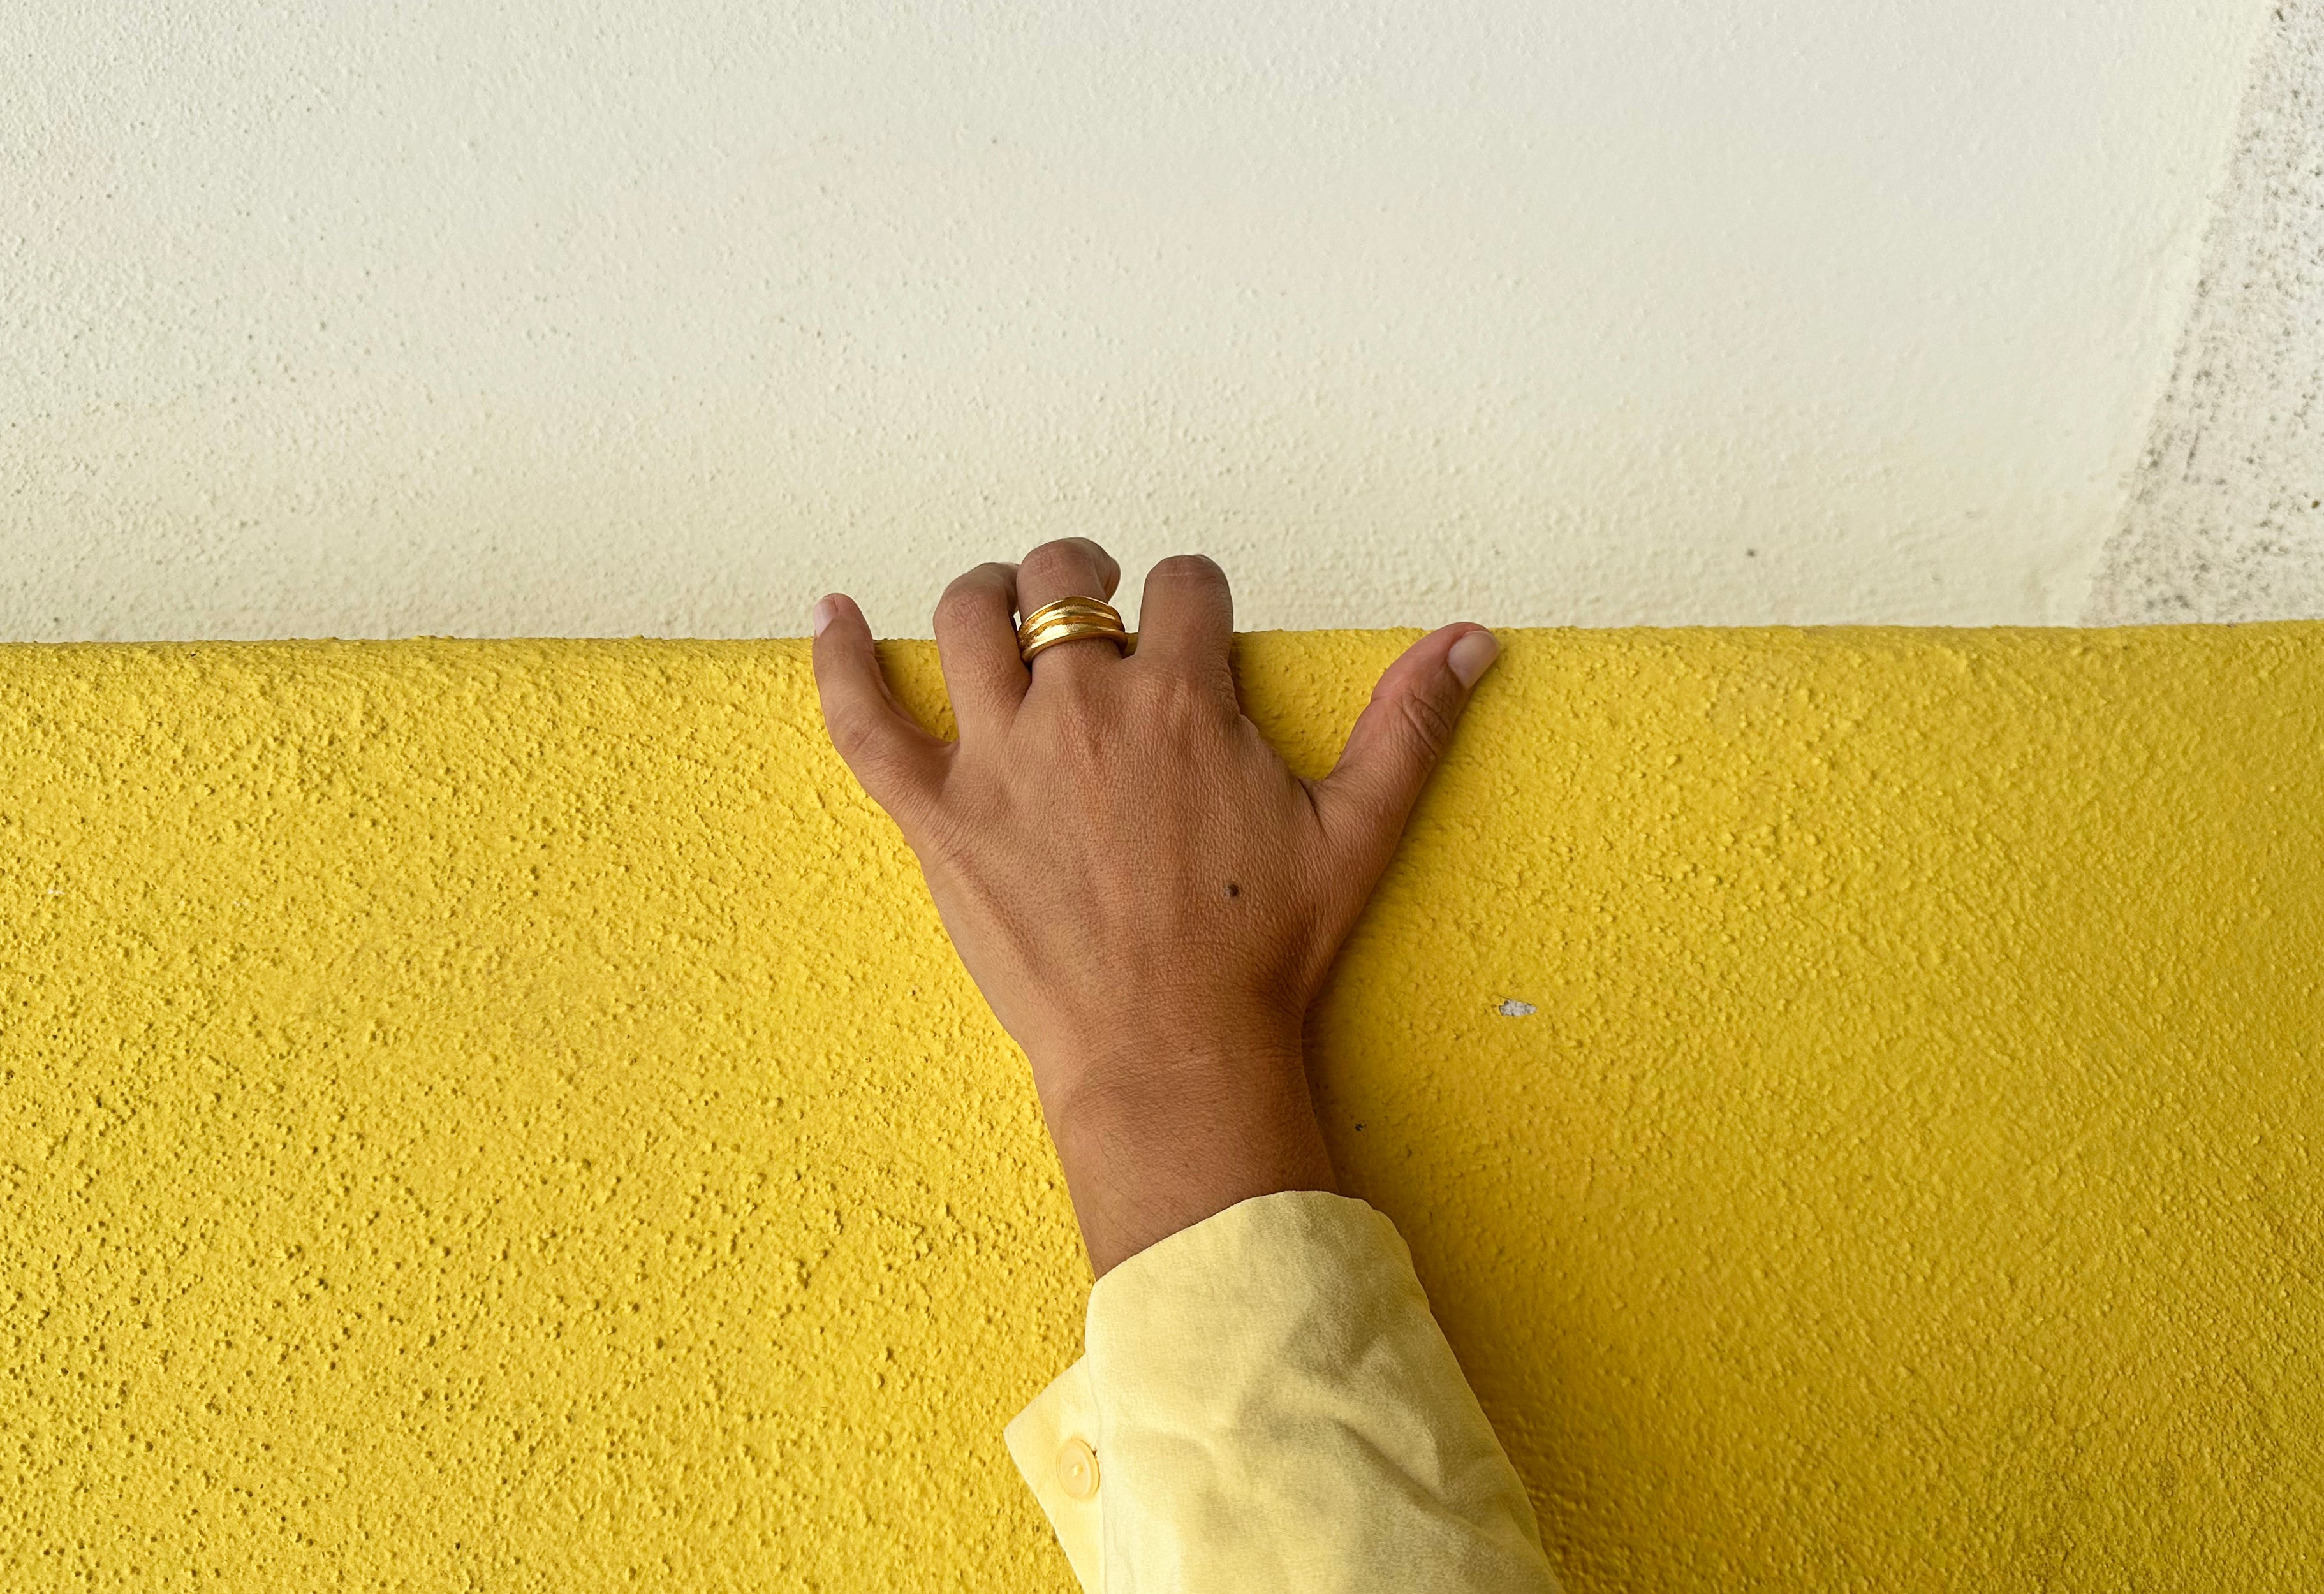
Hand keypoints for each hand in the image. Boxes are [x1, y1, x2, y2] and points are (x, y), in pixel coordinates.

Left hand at [812, 539, 1497, 1274]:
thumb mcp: (1356, 832)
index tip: (1191, 624)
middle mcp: (1084, 706)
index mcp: (1184, 698)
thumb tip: (1471, 640)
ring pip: (967, 619)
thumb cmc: (1262, 952)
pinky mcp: (937, 816)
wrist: (1171, 1052)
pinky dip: (838, 659)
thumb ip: (1409, 725)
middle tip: (1092, 605)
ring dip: (984, 594)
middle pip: (1063, 579)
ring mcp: (999, 757)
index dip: (1190, 593)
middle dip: (1081, 574)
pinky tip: (831, 614)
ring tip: (1001, 606)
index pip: (1183, 584)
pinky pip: (863, 718)